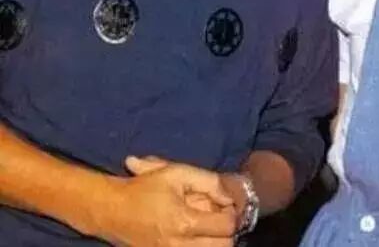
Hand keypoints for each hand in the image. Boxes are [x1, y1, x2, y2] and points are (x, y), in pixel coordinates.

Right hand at [95, 156, 235, 245]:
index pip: (227, 227)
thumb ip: (208, 181)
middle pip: (224, 246)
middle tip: (219, 216)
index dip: (231, 212)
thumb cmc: (144, 188)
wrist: (112, 210)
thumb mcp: (176, 173)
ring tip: (207, 226)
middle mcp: (179, 246)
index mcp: (185, 223)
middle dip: (226, 230)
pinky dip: (200, 246)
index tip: (225, 204)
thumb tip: (229, 194)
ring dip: (215, 241)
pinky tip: (195, 235)